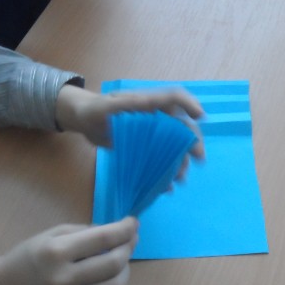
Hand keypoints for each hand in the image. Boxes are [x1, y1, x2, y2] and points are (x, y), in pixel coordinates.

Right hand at [0, 219, 137, 284]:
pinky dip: (113, 284)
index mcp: (56, 252)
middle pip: (114, 263)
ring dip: (126, 269)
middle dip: (129, 247)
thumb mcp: (46, 237)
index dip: (125, 229)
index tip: (132, 222)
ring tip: (123, 256)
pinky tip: (111, 274)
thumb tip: (111, 232)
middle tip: (132, 237)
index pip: (104, 238)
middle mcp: (65, 278)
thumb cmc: (22, 261)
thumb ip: (79, 232)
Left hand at [55, 85, 205, 174]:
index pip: (174, 97)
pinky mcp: (145, 148)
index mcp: (148, 102)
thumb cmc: (94, 109)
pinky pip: (160, 159)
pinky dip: (166, 172)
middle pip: (181, 125)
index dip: (189, 104)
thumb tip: (146, 103)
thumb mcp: (106, 107)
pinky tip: (166, 186)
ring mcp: (151, 133)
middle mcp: (155, 116)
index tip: (201, 116)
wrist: (84, 120)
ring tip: (180, 179)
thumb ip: (124, 105)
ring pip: (174, 146)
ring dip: (181, 161)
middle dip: (192, 141)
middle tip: (199, 159)